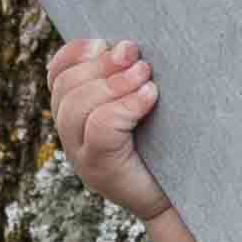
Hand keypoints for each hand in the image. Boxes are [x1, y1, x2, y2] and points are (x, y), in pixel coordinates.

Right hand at [48, 34, 172, 224]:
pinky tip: (149, 97)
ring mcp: (80, 155)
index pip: (57, 74)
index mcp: (76, 115)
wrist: (184, 199)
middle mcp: (71, 136)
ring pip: (77, 106)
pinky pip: (100, 127)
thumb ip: (131, 80)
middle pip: (66, 86)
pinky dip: (125, 105)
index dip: (76, 52)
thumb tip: (131, 44)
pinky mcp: (98, 169)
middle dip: (102, 64)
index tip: (106, 42)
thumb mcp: (146, 107)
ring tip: (146, 75)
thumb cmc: (170, 148)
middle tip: (136, 55)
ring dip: (114, 83)